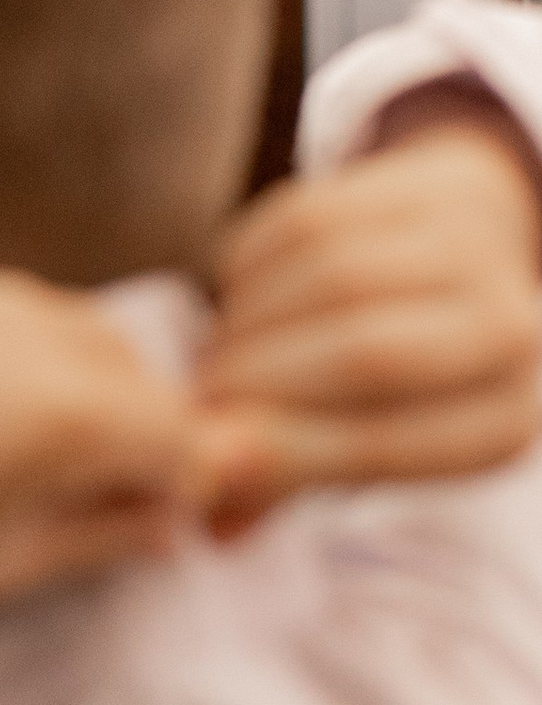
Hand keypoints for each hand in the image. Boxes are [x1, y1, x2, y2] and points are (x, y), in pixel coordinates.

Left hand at [0, 256, 209, 623]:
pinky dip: (20, 358)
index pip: (190, 441)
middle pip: (145, 375)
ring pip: (82, 333)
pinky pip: (14, 312)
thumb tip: (166, 523)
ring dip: (83, 390)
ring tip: (8, 464)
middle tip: (83, 506)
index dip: (187, 492)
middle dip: (139, 436)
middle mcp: (35, 330)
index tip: (153, 527)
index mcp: (67, 413)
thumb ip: (100, 538)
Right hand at [198, 106, 541, 528]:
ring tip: (214, 353)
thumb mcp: (368, 442)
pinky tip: (235, 296)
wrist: (466, 257)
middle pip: (364, 355)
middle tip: (194, 401)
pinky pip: (307, 217)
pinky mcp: (427, 185)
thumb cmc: (402, 383)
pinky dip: (250, 263)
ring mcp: (477, 247)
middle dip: (255, 381)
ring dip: (245, 321)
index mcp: (504, 422)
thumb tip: (211, 519)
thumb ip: (292, 479)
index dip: (285, 450)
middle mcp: (511, 332)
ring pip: (328, 276)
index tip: (206, 457)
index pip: (387, 443)